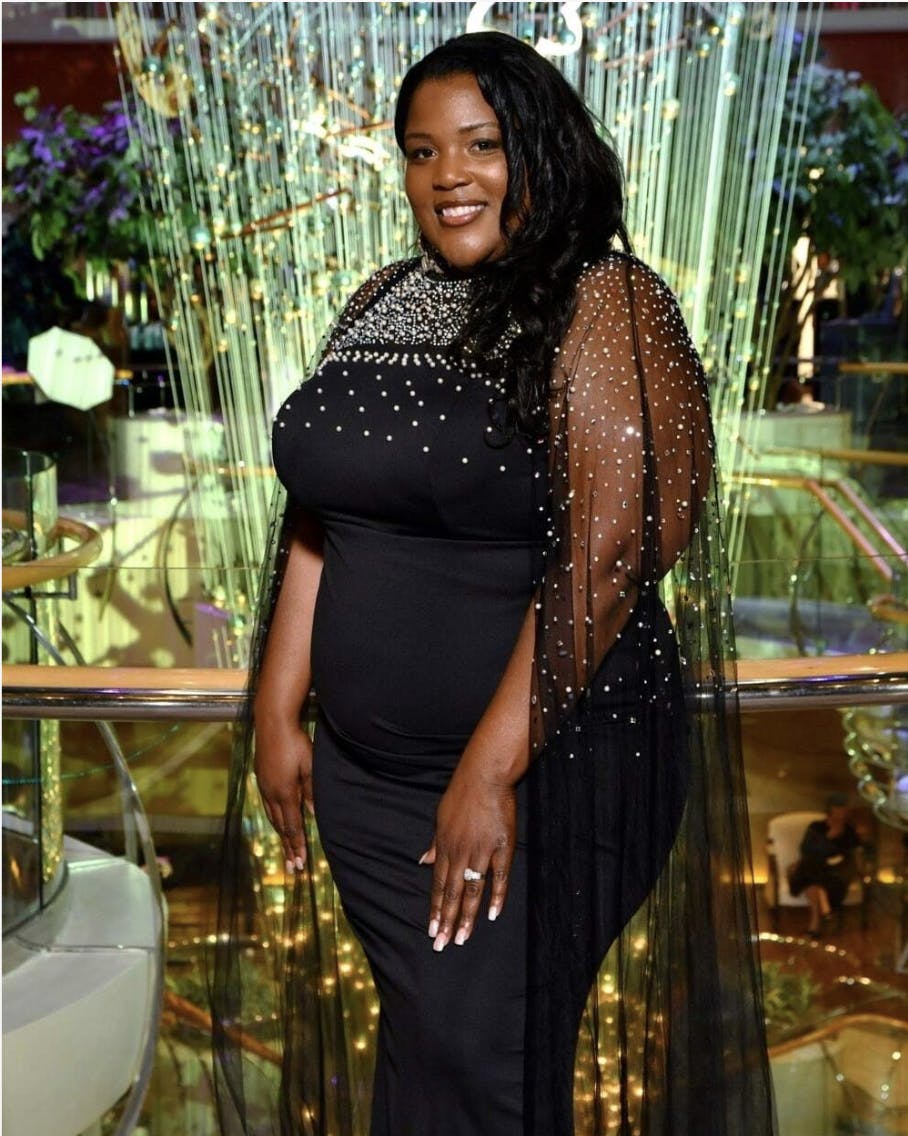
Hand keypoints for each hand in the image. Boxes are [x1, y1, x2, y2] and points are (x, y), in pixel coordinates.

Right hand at [254, 720, 313, 873]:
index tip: (300, 863)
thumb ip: (312, 790)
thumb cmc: (295, 742)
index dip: (297, 845)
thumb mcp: (310, 766)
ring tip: (286, 849)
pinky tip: (277, 821)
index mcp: (285, 792)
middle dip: (288, 847)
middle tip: (292, 867)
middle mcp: (272, 793)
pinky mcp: (262, 778)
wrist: (272, 723)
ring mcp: (264, 786)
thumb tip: (313, 812)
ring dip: (280, 835)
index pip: (293, 826)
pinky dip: (275, 819)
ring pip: (273, 817)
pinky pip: (268, 805)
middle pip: (281, 826)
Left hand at [419, 764, 515, 951]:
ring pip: (472, 890)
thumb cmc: (461, 794)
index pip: (438, 885)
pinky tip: (491, 914)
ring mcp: (481, 851)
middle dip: (447, 921)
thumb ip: (434, 843)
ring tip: (463, 938)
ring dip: (467, 916)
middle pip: (452, 893)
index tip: (433, 931)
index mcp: (444, 846)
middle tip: (443, 945)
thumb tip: (422, 861)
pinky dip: (495, 896)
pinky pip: (499, 877)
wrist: (484, 775)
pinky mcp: (502, 847)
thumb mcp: (440, 818)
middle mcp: (460, 852)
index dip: (436, 909)